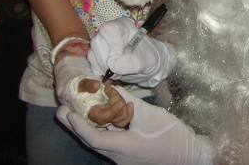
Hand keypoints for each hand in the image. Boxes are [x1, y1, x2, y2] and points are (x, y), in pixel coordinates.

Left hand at [56, 86, 214, 164]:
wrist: (188, 156)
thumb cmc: (170, 136)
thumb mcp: (150, 115)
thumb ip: (130, 102)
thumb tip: (113, 90)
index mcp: (123, 147)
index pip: (93, 137)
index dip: (78, 125)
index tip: (66, 112)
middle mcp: (118, 155)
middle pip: (91, 141)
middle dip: (74, 126)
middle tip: (61, 112)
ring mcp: (122, 158)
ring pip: (99, 142)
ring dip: (85, 128)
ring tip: (73, 114)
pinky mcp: (127, 156)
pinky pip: (108, 142)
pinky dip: (99, 131)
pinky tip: (97, 120)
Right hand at [79, 80, 133, 127]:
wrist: (82, 92)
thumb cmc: (81, 89)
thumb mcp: (81, 84)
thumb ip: (87, 85)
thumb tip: (96, 85)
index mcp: (92, 114)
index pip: (103, 118)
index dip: (113, 111)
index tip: (120, 103)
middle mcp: (102, 119)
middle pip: (116, 117)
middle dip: (118, 101)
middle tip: (110, 89)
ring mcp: (109, 118)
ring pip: (122, 118)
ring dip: (123, 104)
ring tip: (115, 93)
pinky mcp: (115, 116)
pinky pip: (124, 119)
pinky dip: (129, 112)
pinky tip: (130, 104)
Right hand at [88, 17, 175, 86]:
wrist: (146, 64)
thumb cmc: (147, 58)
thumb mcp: (144, 61)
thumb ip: (129, 63)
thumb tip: (113, 67)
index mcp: (122, 25)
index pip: (109, 30)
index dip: (112, 46)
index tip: (118, 60)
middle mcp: (108, 31)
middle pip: (97, 42)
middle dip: (106, 60)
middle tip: (118, 69)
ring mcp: (101, 41)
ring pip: (92, 53)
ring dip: (104, 67)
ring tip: (119, 70)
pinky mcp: (96, 53)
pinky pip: (92, 62)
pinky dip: (101, 70)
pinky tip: (113, 71)